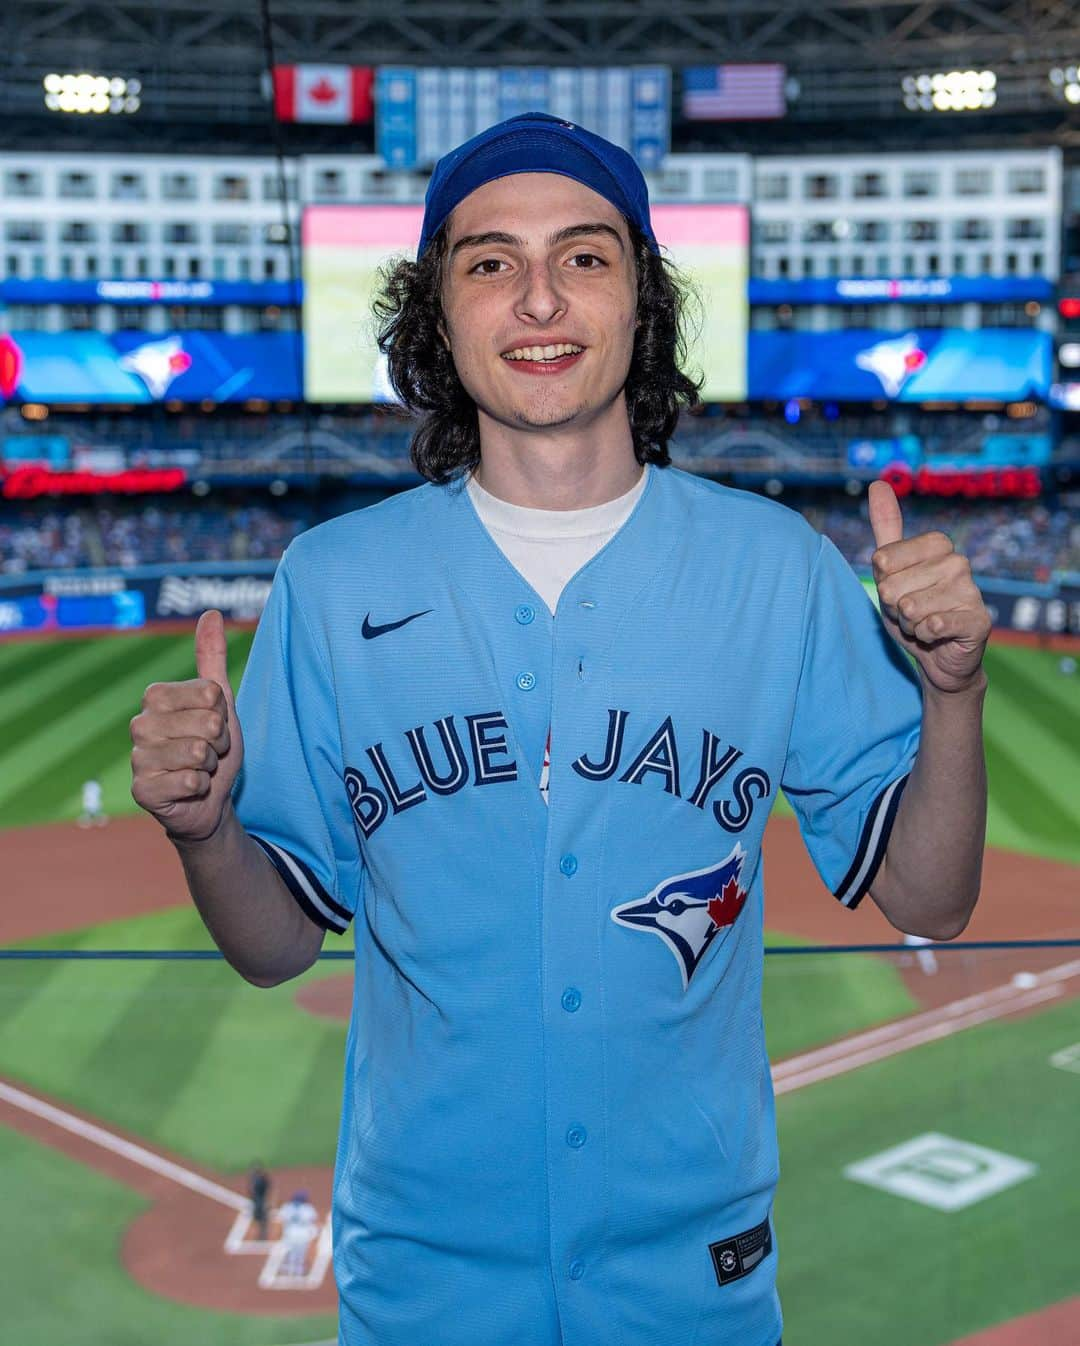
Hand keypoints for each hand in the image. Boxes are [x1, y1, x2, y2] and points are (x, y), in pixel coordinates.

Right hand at [130, 609, 244, 841]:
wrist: (208, 799)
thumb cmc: (212, 746)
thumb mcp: (219, 700)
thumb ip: (211, 657)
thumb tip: (210, 613)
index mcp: (156, 697)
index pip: (211, 693)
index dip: (223, 714)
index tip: (214, 726)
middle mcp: (140, 724)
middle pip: (208, 722)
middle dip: (219, 741)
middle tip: (208, 751)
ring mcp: (137, 758)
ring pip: (198, 752)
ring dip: (210, 765)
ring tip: (199, 769)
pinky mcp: (142, 790)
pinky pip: (189, 781)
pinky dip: (200, 787)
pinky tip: (189, 789)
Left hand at [868, 480, 991, 694]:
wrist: (938, 657)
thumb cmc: (913, 610)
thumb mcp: (892, 569)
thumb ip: (886, 528)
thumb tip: (878, 483)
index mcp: (938, 545)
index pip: (884, 558)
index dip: (882, 581)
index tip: (898, 588)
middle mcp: (958, 563)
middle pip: (893, 586)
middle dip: (893, 607)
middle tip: (911, 612)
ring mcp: (971, 591)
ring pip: (910, 608)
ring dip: (908, 624)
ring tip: (923, 624)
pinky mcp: (978, 621)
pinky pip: (933, 625)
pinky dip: (925, 635)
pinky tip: (936, 634)